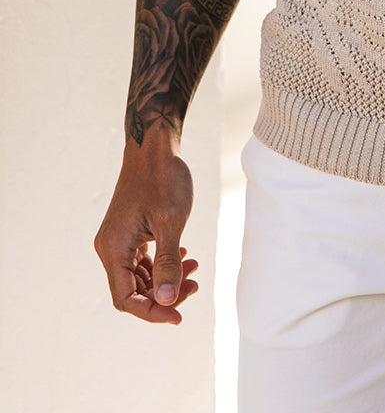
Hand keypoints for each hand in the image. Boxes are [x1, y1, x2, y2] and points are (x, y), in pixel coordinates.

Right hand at [94, 135, 197, 324]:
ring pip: (139, 278)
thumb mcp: (172, 221)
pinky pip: (142, 261)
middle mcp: (110, 248)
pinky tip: (186, 259)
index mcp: (114, 249)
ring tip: (195, 273)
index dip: (151, 313)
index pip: (126, 299)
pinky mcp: (128, 233)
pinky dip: (162, 265)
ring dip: (166, 281)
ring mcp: (119, 241)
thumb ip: (168, 263)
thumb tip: (166, 301)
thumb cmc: (163, 178)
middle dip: (163, 296)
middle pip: (133, 292)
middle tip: (195, 287)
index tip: (179, 316)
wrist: (154, 146)